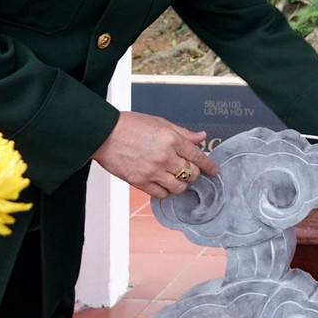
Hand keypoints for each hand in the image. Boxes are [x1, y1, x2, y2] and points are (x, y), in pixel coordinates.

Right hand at [91, 111, 218, 198]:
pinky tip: (163, 183)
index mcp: (172, 139)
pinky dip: (165, 191)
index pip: (198, 157)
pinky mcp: (140, 182)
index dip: (208, 165)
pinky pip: (161, 194)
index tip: (213, 170)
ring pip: (179, 187)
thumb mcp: (160, 122)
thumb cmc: (130, 126)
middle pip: (191, 173)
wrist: (103, 134)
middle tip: (190, 170)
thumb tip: (201, 137)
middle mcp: (165, 157)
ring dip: (181, 184)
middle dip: (194, 173)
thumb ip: (183, 133)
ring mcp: (153, 171)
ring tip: (176, 178)